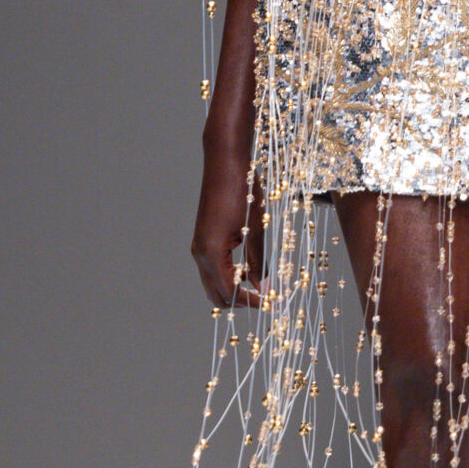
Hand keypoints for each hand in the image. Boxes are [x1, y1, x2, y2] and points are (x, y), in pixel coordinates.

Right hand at [191, 146, 263, 307]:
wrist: (225, 164)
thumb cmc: (242, 192)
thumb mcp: (256, 230)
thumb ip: (259, 262)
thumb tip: (265, 288)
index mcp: (211, 254)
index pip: (230, 292)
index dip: (251, 301)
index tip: (270, 303)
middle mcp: (199, 254)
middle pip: (216, 294)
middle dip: (240, 300)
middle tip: (264, 297)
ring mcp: (198, 246)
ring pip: (212, 282)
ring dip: (233, 288)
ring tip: (258, 283)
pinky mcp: (202, 239)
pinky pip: (211, 268)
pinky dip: (227, 275)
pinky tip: (246, 268)